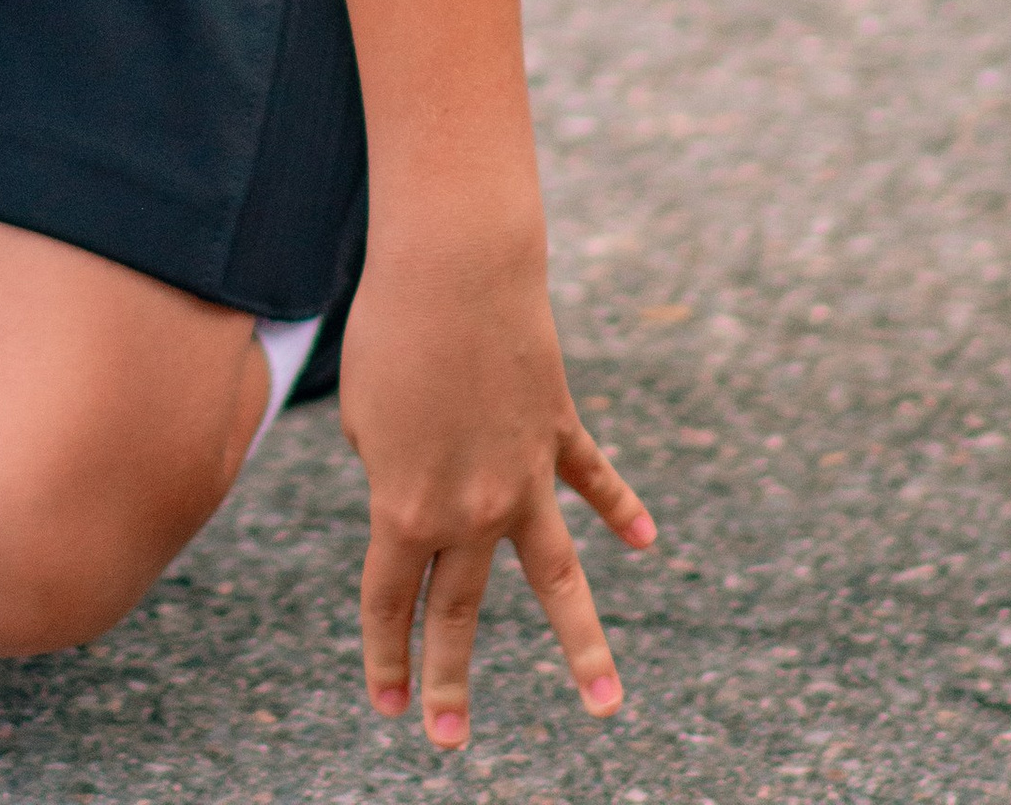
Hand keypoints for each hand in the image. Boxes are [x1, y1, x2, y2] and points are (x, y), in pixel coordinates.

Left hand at [341, 237, 653, 749]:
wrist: (452, 269)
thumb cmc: (388, 333)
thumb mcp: (364, 416)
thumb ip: (395, 471)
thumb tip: (426, 490)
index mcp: (406, 508)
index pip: (390, 599)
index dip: (385, 656)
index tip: (387, 709)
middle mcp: (471, 509)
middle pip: (458, 609)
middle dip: (450, 677)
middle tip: (448, 742)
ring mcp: (523, 476)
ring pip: (557, 579)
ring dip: (583, 646)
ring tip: (606, 707)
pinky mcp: (556, 431)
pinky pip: (593, 480)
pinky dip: (621, 509)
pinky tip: (646, 542)